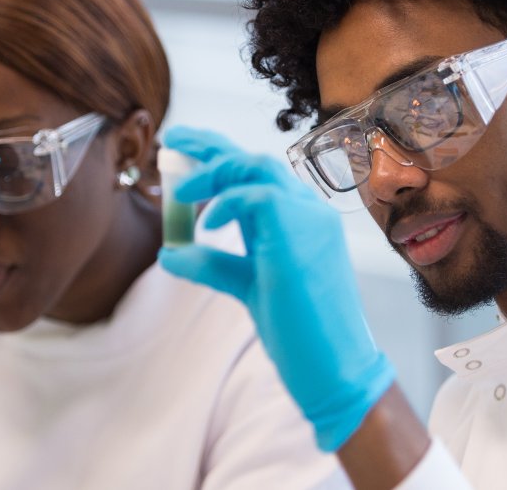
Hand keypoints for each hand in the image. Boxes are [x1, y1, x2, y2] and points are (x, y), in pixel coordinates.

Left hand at [158, 125, 395, 451]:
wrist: (336, 365)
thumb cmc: (299, 330)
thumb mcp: (248, 286)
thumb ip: (214, 264)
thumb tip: (170, 252)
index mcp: (299, 218)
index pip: (256, 174)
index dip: (218, 155)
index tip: (183, 150)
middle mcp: (308, 209)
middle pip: (254, 159)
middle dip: (209, 146)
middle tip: (172, 141)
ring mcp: (310, 216)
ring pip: (258, 168)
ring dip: (213, 171)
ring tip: (180, 190)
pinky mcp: (302, 230)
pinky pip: (257, 196)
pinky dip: (226, 204)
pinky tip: (208, 227)